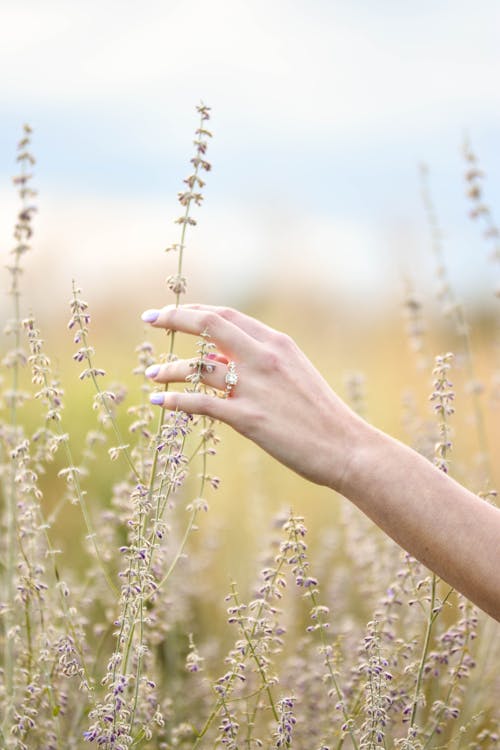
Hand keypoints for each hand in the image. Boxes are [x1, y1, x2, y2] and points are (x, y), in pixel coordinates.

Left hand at [141, 304, 363, 487]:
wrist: (345, 447)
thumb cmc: (319, 414)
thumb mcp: (293, 375)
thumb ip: (258, 362)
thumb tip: (216, 359)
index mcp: (277, 343)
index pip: (227, 315)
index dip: (194, 310)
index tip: (172, 312)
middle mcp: (264, 357)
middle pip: (208, 325)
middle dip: (174, 318)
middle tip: (150, 320)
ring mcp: (255, 387)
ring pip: (198, 366)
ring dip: (168, 368)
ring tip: (152, 374)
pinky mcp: (249, 418)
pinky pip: (200, 403)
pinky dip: (175, 401)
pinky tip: (160, 403)